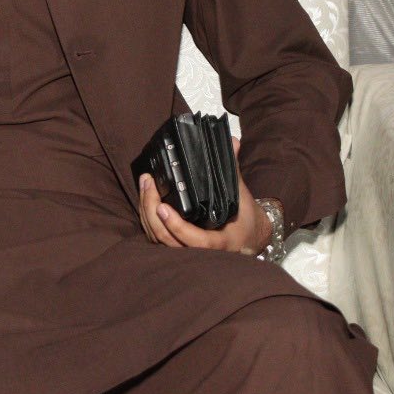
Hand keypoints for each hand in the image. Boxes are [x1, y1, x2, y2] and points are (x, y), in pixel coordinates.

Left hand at [137, 140, 272, 254]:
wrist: (248, 238)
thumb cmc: (245, 219)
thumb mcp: (242, 196)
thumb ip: (233, 170)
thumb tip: (232, 141)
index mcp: (221, 242)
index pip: (196, 241)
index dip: (176, 227)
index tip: (162, 206)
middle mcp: (202, 252)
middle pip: (168, 239)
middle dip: (151, 211)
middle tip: (148, 183)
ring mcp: (187, 251)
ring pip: (159, 239)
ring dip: (146, 212)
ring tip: (145, 184)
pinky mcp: (176, 246)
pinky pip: (157, 237)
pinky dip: (147, 219)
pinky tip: (145, 198)